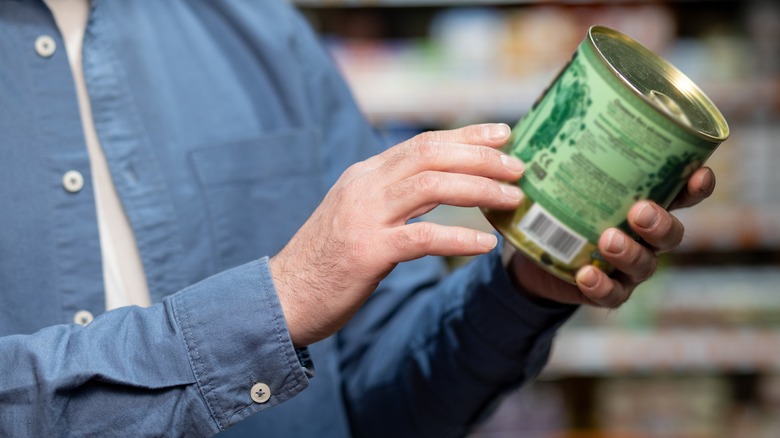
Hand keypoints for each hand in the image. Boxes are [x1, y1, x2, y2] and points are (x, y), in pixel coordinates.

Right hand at [270, 124, 522, 346]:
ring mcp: (364, 217)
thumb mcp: (358, 215)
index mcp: (364, 175)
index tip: (503, 133)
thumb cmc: (327, 260)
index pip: (422, 143)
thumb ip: (393, 197)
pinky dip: (459, 237)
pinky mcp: (367, 252)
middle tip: (518, 166)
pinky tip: (486, 243)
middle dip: (481, 156)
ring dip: (479, 188)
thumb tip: (442, 186)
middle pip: (431, 155)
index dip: (466, 135)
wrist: (284, 296)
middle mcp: (364, 187)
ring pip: (431, 187)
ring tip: (512, 198)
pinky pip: (423, 238)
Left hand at [509, 166, 715, 306]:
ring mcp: (629, 266)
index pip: (682, 193)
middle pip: (672, 233)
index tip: (698, 173)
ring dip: (630, 252)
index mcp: (645, 200)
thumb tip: (519, 123)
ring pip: (645, 264)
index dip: (696, 186)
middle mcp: (645, 235)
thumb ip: (554, 150)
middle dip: (660, 222)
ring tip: (608, 239)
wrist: (534, 253)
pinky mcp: (607, 290)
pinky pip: (613, 294)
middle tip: (639, 210)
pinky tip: (586, 274)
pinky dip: (602, 285)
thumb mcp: (556, 174)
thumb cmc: (557, 203)